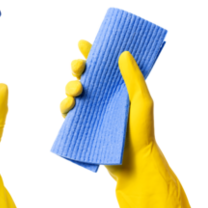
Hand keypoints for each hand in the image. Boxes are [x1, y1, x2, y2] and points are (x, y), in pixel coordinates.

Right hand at [59, 39, 198, 207]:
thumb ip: (133, 77)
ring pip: (73, 90)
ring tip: (78, 90)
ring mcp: (93, 110)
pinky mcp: (83, 125)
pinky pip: (68, 111)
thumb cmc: (143, 131)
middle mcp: (105, 96)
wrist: (135, 163)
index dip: (92, 52)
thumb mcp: (142, 101)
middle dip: (77, 67)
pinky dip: (65, 105)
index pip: (104, 64)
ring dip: (70, 85)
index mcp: (119, 87)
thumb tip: (123, 53)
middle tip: (80, 68)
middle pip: (85, 74)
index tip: (84, 44)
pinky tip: (70, 106)